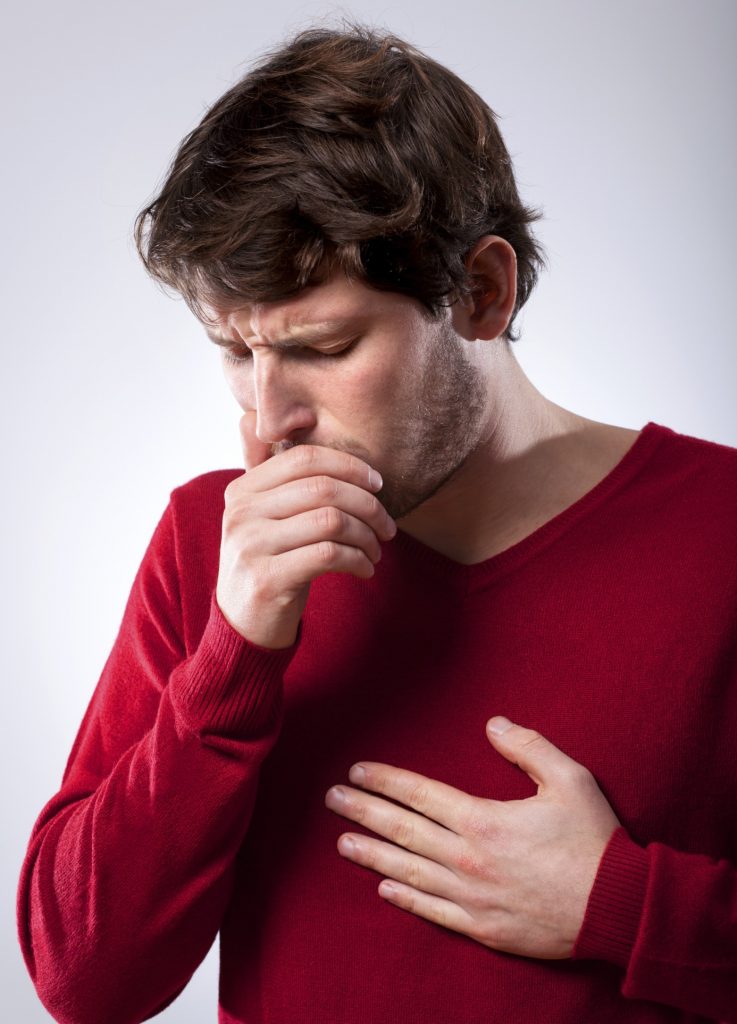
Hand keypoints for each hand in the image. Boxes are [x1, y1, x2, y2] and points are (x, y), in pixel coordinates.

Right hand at [216, 411, 396, 647]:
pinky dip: (358, 560)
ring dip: (367, 536)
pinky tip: (364, 569)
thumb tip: (320, 436)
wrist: (242, 625)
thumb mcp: (266, 518)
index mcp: (243, 490)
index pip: (305, 458)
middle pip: (323, 488)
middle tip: (387, 526)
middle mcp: (241, 513)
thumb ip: (283, 480)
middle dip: (368, 505)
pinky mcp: (267, 579)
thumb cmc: (269, 563)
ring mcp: (251, 545)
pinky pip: (329, 555)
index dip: (350, 465)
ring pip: (331, 521)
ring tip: (376, 550)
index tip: (378, 484)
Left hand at [324, 717, 619, 958]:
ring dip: (372, 855)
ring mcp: (472, 896)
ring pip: (409, 871)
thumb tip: (493, 723)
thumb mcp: (570, 780)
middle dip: (364, 812)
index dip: (386, 781)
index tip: (357, 771)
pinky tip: (383, 888)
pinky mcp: (483, 927)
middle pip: (403, 830)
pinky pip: (433, 912)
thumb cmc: (595, 841)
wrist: (618, 908)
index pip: (420, 794)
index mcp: (483, 820)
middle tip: (332, 800)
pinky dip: (405, 899)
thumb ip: (528, 747)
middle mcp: (468, 858)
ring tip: (342, 843)